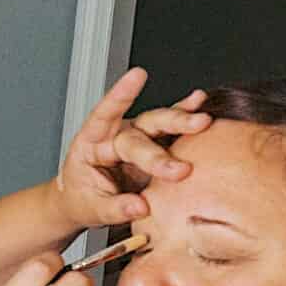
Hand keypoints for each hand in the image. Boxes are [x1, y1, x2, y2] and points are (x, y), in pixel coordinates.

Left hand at [52, 68, 211, 229]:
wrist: (84, 201)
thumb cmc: (83, 200)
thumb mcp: (91, 209)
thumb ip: (115, 208)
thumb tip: (141, 207)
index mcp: (91, 143)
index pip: (103, 115)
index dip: (120, 95)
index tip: (137, 77)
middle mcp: (116, 134)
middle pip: (141, 130)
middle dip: (160, 150)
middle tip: (180, 170)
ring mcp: (138, 137)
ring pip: (160, 124)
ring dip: (181, 122)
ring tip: (202, 121)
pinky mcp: (155, 145)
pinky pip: (171, 129)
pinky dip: (185, 114)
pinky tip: (199, 101)